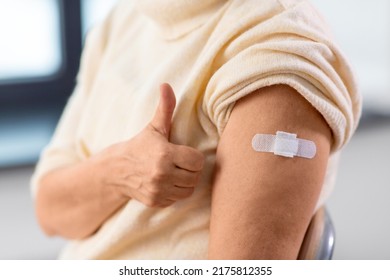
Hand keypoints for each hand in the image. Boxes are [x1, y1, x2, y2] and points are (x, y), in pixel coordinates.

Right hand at [96, 83, 204, 206]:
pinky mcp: (156, 202)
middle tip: (181, 163)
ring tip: (175, 172)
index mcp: (165, 155)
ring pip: (189, 190)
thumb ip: (165, 108)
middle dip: (191, 170)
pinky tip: (167, 182)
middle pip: (195, 176)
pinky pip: (177, 199)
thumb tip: (166, 85)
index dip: (194, 157)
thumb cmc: (140, 146)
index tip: (185, 153)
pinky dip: (175, 192)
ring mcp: (158, 190)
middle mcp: (162, 175)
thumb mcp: (154, 127)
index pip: (198, 161)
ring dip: (185, 182)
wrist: (116, 170)